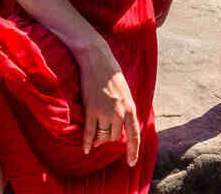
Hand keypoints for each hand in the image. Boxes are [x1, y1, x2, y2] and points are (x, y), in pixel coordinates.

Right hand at [69, 34, 140, 166]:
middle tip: (103, 138)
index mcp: (130, 107)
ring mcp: (104, 111)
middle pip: (116, 136)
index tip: (131, 162)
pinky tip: (86, 149)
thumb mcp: (124, 91)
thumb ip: (125, 107)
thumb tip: (122, 124)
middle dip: (110, 139)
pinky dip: (87, 142)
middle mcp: (119, 112)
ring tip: (94, 141)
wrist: (96, 58)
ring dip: (99, 139)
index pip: (134, 135)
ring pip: (103, 135)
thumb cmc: (111, 72)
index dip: (133, 151)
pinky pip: (89, 131)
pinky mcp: (91, 109)